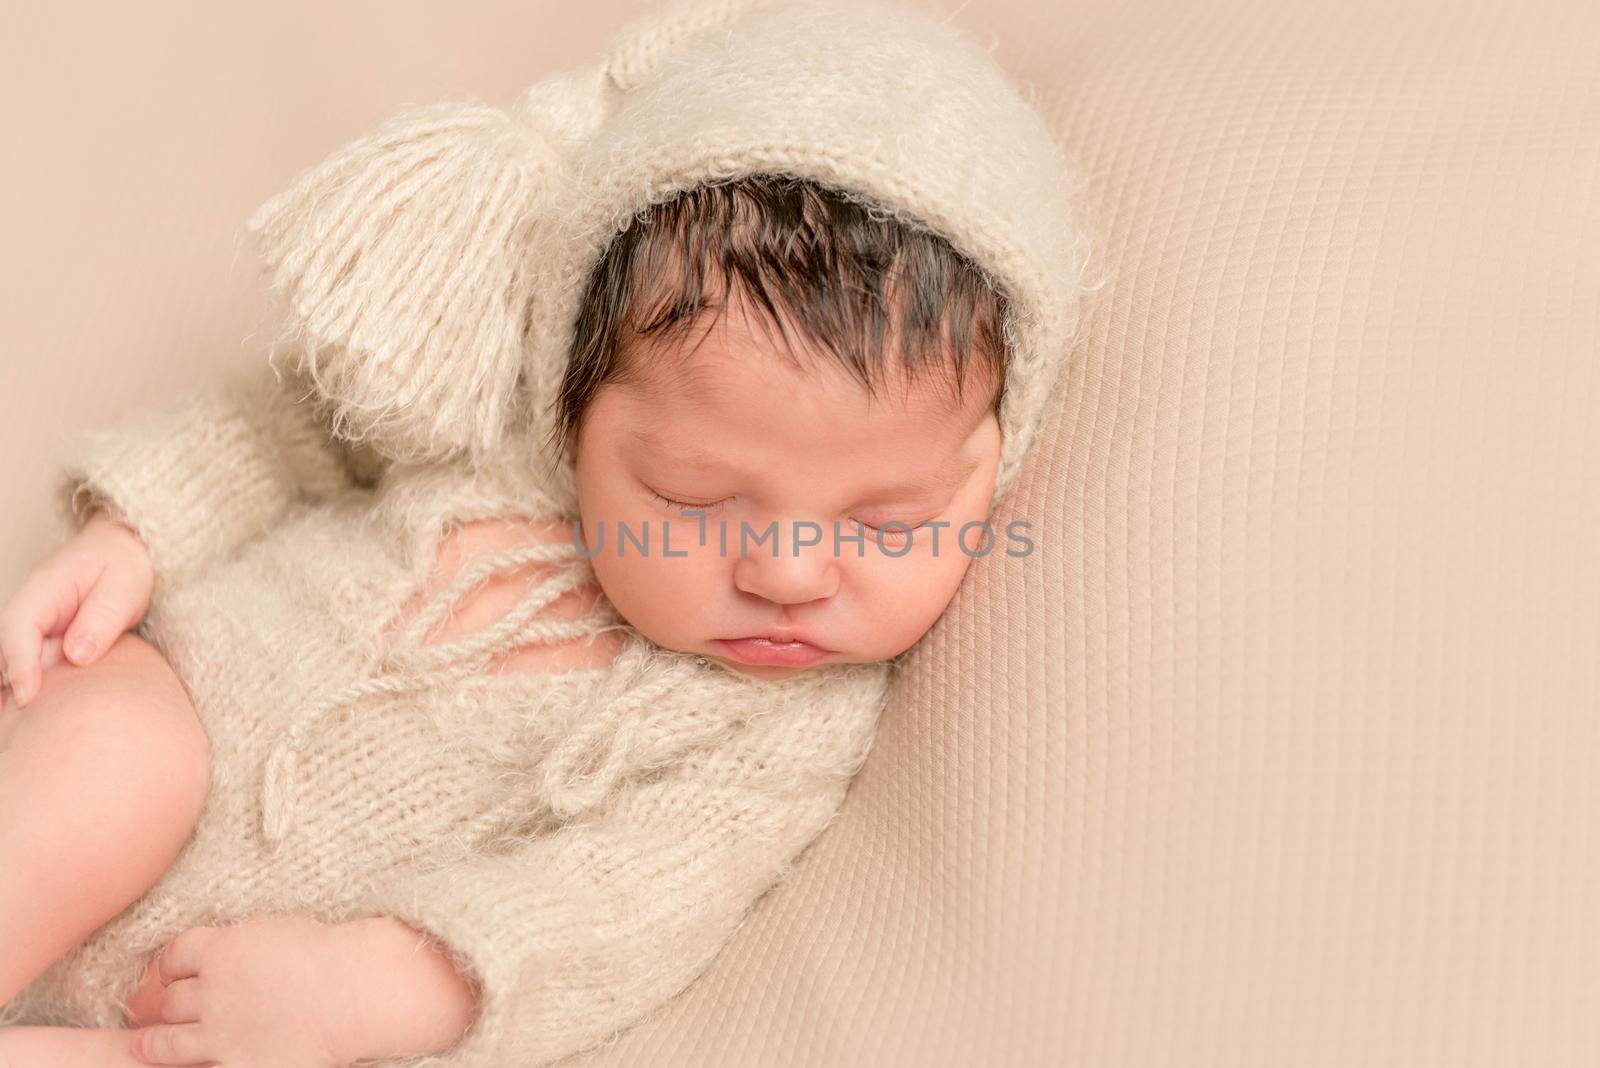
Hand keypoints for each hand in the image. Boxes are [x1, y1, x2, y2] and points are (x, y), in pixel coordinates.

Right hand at [0, 506, 152, 711]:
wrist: (124, 549)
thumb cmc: (125, 564)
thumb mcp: (124, 586)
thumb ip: (102, 618)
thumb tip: (78, 655)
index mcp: (42, 591)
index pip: (17, 629)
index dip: (20, 665)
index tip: (28, 697)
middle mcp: (28, 610)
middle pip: (6, 653)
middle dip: (8, 686)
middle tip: (20, 725)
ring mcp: (33, 627)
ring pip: (12, 664)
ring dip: (16, 690)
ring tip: (25, 729)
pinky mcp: (43, 642)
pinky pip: (29, 667)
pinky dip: (29, 688)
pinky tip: (35, 719)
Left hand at [126, 915, 360, 1067]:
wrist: (356, 989)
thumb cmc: (330, 952)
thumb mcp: (276, 929)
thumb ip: (240, 942)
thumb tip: (226, 951)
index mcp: (221, 950)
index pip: (174, 954)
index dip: (168, 963)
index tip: (170, 969)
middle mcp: (211, 992)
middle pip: (168, 998)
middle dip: (164, 1002)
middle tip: (159, 1006)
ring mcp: (221, 1033)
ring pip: (166, 1041)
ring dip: (154, 1041)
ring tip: (146, 1043)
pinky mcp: (237, 1065)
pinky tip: (187, 1067)